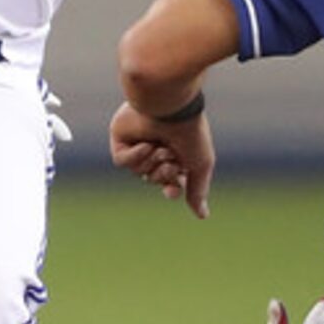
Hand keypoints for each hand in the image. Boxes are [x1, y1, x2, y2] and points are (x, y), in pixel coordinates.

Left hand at [110, 100, 214, 218]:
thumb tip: (202, 216)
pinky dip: (135, 156)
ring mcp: (137, 142)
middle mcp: (156, 147)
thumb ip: (197, 190)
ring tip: (160, 147)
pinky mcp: (121, 137)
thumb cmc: (190, 132)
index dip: (171, 189)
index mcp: (175, 151)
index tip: (172, 190)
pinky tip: (146, 143)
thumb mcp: (200, 164)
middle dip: (163, 174)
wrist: (171, 107)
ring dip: (151, 163)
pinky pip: (122, 162)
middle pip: (153, 179)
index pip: (170, 182)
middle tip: (170, 159)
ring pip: (138, 172)